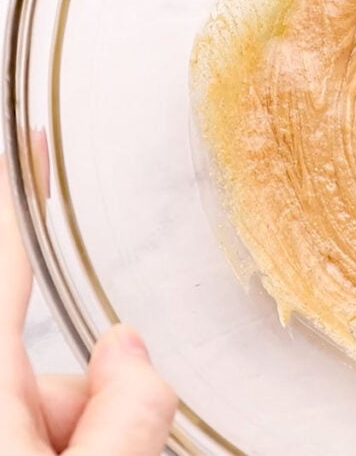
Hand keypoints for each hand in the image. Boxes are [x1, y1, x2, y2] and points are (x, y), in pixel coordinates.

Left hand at [0, 138, 176, 454]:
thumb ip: (130, 413)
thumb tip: (131, 349)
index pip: (4, 262)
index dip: (17, 194)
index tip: (32, 141)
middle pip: (62, 366)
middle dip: (95, 402)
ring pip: (58, 407)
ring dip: (83, 437)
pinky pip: (41, 429)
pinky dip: (69, 448)